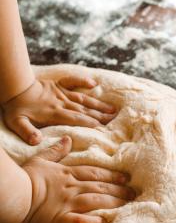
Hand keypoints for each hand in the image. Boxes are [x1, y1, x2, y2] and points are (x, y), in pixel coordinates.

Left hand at [1, 77, 115, 144]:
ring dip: (98, 104)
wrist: (14, 88)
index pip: (76, 119)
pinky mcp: (60, 85)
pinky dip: (83, 81)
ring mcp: (62, 93)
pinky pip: (73, 81)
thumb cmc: (15, 108)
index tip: (102, 128)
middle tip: (114, 119)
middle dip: (100, 115)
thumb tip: (37, 141)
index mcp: (54, 113)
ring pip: (84, 99)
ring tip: (112, 109)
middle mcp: (62, 103)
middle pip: (85, 110)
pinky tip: (93, 83)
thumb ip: (27, 132)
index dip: (89, 123)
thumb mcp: (16, 123)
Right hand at [17, 136, 134, 222]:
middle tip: (133, 193)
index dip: (112, 175)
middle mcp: (72, 188)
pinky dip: (93, 222)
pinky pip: (80, 221)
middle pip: (100, 187)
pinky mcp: (60, 220)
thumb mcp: (41, 159)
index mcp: (68, 174)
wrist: (12, 192)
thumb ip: (56, 150)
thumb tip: (68, 139)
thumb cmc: (26, 176)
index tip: (126, 178)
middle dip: (119, 190)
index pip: (95, 174)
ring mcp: (67, 204)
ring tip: (127, 205)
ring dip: (112, 202)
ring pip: (95, 201)